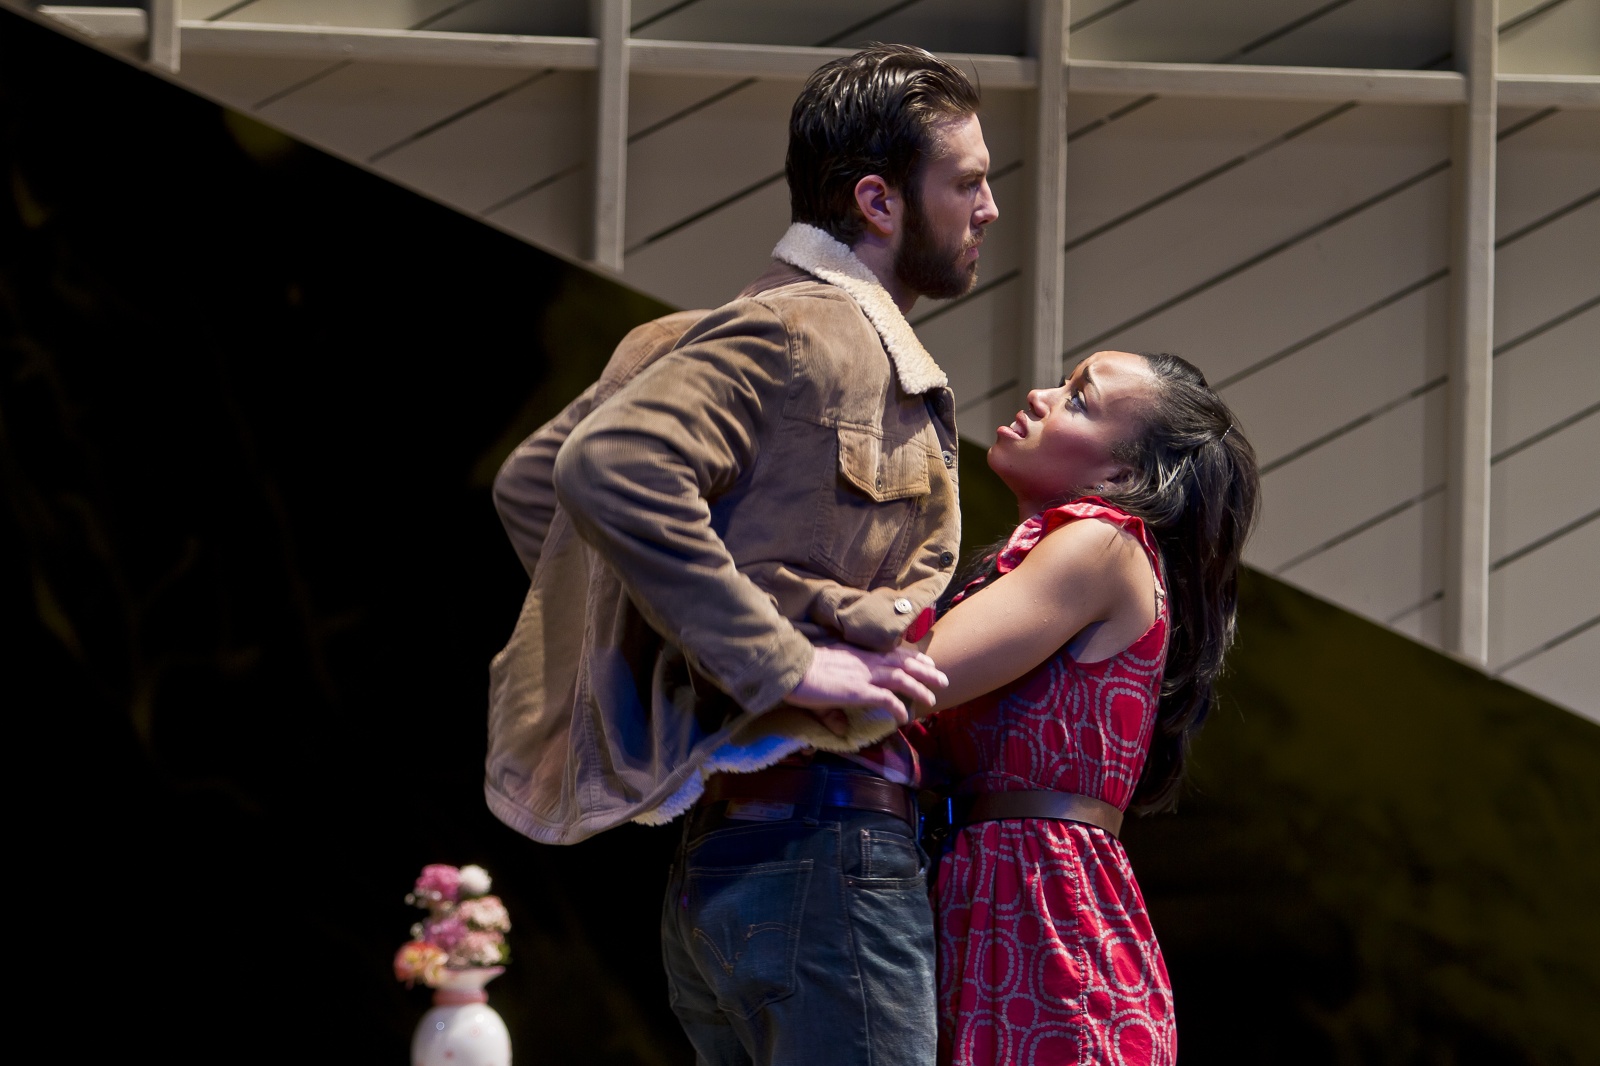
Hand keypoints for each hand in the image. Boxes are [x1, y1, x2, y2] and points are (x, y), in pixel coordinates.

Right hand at [786, 644, 948, 725]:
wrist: (793, 670)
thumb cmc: (804, 672)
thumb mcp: (826, 679)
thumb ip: (836, 701)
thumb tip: (840, 728)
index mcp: (860, 654)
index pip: (893, 652)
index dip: (913, 657)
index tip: (927, 662)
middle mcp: (867, 661)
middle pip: (904, 663)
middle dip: (926, 671)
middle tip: (943, 678)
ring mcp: (864, 675)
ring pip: (902, 678)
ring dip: (920, 688)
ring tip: (932, 700)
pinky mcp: (859, 691)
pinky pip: (886, 698)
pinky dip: (898, 707)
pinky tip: (905, 717)